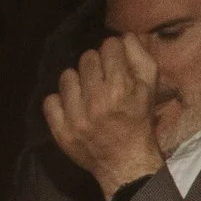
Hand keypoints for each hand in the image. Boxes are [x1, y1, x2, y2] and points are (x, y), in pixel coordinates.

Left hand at [44, 35, 163, 200]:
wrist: (127, 165)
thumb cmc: (140, 125)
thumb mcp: (150, 93)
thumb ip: (142, 61)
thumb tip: (127, 36)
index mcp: (123, 90)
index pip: (109, 47)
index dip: (114, 52)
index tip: (117, 63)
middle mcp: (98, 100)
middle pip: (87, 58)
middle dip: (97, 66)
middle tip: (103, 81)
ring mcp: (76, 116)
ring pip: (66, 76)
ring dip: (77, 83)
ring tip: (88, 95)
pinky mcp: (61, 129)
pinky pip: (50, 100)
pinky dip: (61, 103)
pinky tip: (74, 109)